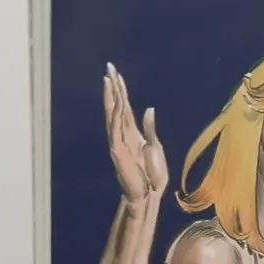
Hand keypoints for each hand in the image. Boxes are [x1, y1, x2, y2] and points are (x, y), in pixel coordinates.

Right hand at [102, 63, 167, 207]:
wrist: (149, 196)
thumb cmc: (152, 176)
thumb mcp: (155, 147)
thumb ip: (150, 128)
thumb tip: (149, 108)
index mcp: (133, 133)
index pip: (124, 107)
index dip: (120, 90)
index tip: (116, 73)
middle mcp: (123, 135)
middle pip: (116, 105)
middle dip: (112, 87)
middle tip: (109, 67)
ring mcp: (119, 142)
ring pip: (113, 114)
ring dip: (110, 97)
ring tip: (108, 79)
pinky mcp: (118, 152)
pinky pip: (115, 131)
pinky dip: (114, 117)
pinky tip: (115, 103)